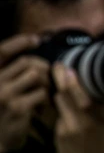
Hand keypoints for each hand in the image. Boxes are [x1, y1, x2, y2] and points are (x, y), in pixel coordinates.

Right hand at [0, 34, 48, 152]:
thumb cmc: (4, 113)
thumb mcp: (4, 90)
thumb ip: (14, 74)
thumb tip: (35, 53)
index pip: (1, 50)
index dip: (19, 42)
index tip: (36, 39)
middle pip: (27, 62)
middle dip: (44, 69)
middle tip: (50, 81)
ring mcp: (4, 94)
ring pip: (36, 75)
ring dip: (47, 84)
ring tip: (46, 95)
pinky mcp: (17, 107)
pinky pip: (42, 93)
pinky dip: (48, 99)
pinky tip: (43, 107)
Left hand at [52, 63, 103, 152]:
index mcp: (103, 113)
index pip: (82, 89)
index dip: (71, 76)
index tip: (68, 65)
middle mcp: (85, 119)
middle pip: (66, 91)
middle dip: (60, 77)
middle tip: (59, 66)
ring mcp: (70, 126)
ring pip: (58, 101)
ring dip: (58, 91)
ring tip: (59, 82)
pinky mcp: (60, 133)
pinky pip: (56, 114)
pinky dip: (58, 107)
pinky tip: (60, 104)